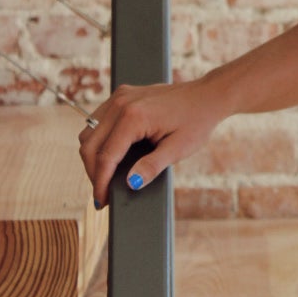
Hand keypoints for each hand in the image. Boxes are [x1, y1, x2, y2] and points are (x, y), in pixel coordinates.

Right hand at [77, 76, 229, 206]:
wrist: (208, 95)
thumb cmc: (197, 120)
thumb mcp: (178, 149)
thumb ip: (152, 167)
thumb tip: (130, 184)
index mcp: (134, 116)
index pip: (105, 156)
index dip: (100, 183)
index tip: (102, 201)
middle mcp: (121, 103)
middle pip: (89, 144)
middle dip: (93, 172)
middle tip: (103, 193)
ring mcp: (120, 96)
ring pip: (89, 132)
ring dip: (92, 156)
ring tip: (105, 176)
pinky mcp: (122, 95)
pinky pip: (98, 120)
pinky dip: (98, 139)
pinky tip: (110, 154)